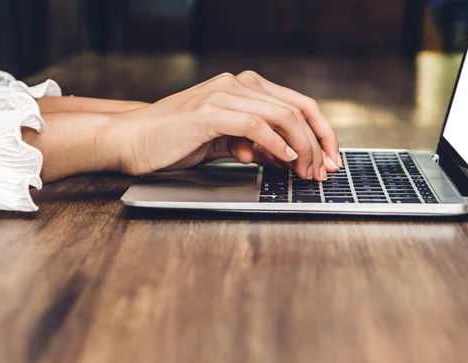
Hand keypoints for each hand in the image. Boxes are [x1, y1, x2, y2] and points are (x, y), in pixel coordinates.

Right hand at [113, 71, 341, 180]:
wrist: (135, 140)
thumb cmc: (177, 141)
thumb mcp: (227, 143)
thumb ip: (258, 146)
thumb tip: (289, 159)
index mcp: (244, 88)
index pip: (298, 104)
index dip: (321, 132)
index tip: (331, 158)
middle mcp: (237, 85)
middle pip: (297, 109)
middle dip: (318, 144)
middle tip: (325, 172)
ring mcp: (223, 95)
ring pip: (281, 115)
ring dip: (301, 148)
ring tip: (306, 172)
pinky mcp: (209, 112)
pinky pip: (254, 125)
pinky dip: (275, 144)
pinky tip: (284, 161)